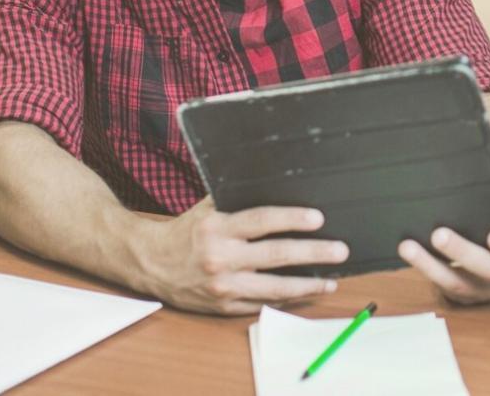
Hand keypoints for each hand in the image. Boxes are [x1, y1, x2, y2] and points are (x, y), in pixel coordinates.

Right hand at [136, 196, 346, 314]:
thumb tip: (276, 184)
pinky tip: (304, 293)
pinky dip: (285, 300)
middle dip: (313, 253)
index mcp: (217, 228)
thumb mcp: (207, 208)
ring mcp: (222, 286)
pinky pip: (260, 305)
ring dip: (307, 285)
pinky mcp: (222, 306)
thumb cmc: (185, 231)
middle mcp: (220, 258)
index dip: (291, 219)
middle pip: (276, 256)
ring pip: (273, 288)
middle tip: (339, 250)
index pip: (261, 221)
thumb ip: (237, 199)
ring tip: (330, 280)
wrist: (150, 263)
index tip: (318, 218)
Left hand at [398, 212, 489, 304]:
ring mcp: (481, 291)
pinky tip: (407, 251)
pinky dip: (422, 268)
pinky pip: (439, 285)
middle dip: (462, 252)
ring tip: (409, 246)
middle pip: (486, 270)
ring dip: (430, 264)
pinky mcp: (459, 296)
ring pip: (456, 282)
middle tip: (439, 235)